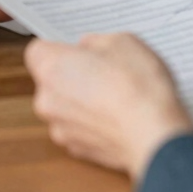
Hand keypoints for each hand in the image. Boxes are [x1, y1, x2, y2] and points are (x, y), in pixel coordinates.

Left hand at [25, 33, 192, 179]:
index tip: (77, 48)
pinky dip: (92, 121)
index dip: (59, 47)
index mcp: (52, 68)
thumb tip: (88, 48)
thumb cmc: (137, 86)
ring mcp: (61, 129)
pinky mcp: (78, 150)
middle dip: (71, 73)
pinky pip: (78, 127)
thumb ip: (95, 42)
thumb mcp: (121, 41)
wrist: (155, 135)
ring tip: (114, 94)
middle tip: (102, 69)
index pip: (37, 50)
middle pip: (51, 79)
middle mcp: (47, 101)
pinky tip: (117, 115)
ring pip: (65, 105)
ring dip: (81, 99)